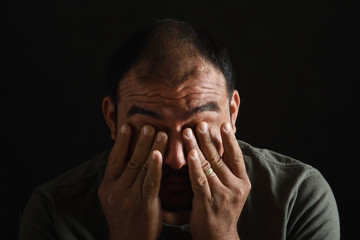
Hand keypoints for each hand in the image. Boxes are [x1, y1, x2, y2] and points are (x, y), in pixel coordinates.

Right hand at [97, 124, 167, 239]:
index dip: (121, 142)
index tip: (127, 126)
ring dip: (151, 148)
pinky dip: (155, 166)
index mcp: (107, 187)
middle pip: (129, 160)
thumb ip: (120, 179)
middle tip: (148, 125)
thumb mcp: (114, 197)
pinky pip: (150, 181)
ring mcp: (129, 197)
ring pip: (141, 167)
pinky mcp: (144, 204)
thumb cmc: (125, 217)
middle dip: (140, 141)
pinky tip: (159, 154)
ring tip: (160, 133)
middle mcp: (115, 190)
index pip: (114, 159)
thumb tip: (128, 156)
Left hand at [182, 122, 250, 239]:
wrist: (219, 238)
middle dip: (208, 139)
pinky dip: (194, 165)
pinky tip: (189, 154)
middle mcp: (235, 187)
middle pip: (220, 157)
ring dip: (196, 147)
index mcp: (243, 182)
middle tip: (199, 123)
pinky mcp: (208, 202)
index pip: (237, 156)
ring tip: (188, 133)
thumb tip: (219, 149)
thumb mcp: (232, 190)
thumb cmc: (222, 210)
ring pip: (208, 165)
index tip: (223, 124)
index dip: (230, 140)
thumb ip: (227, 172)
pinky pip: (199, 180)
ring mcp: (222, 194)